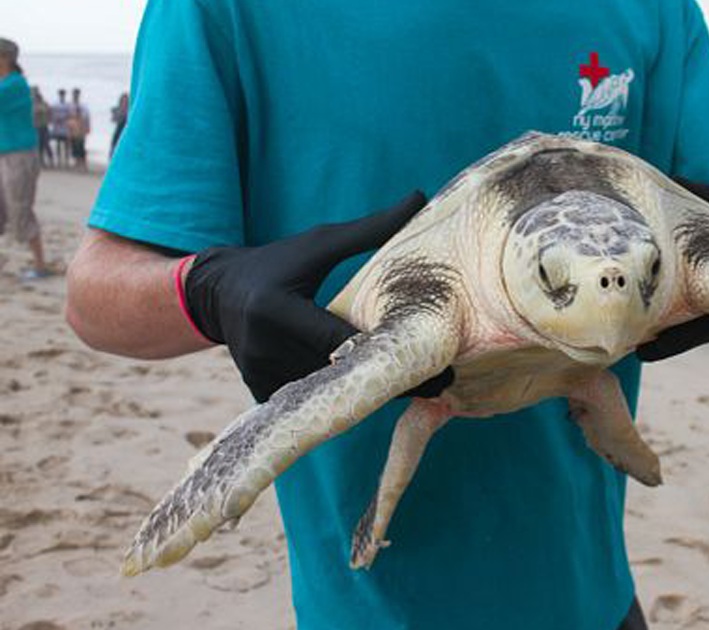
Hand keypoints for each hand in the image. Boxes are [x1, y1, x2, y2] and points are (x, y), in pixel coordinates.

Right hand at [182, 192, 454, 401]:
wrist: (217, 292)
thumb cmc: (277, 262)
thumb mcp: (319, 242)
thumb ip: (370, 229)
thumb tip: (418, 197)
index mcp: (278, 309)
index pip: (342, 339)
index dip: (385, 353)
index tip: (432, 366)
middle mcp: (265, 346)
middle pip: (339, 372)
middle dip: (388, 379)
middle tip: (441, 386)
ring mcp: (259, 372)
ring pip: (326, 390)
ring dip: (366, 391)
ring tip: (420, 392)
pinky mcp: (259, 389)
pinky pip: (310, 399)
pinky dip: (338, 396)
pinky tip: (372, 396)